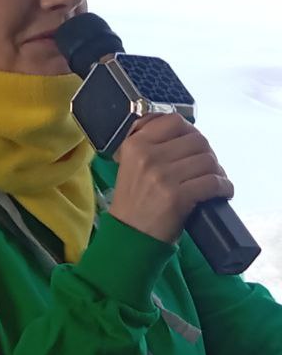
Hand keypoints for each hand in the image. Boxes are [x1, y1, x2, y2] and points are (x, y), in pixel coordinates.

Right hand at [109, 113, 232, 243]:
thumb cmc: (134, 198)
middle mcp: (148, 156)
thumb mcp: (131, 163)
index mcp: (135, 144)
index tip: (191, 144)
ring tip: (213, 180)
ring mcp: (162, 176)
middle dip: (207, 153)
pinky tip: (221, 192)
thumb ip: (150, 144)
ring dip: (217, 171)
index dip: (190, 131)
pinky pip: (213, 183)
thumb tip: (184, 133)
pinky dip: (224, 187)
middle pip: (197, 140)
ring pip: (208, 161)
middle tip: (206, 166)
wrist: (130, 233)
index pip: (173, 121)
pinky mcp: (177, 196)